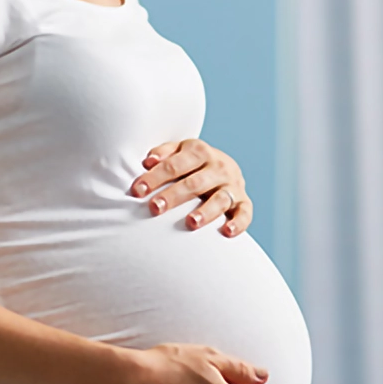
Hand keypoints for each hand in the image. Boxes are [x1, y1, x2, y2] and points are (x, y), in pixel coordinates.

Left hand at [129, 139, 252, 236]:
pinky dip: (238, 223)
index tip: (137, 191)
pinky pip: (245, 213)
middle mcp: (219, 167)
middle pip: (195, 182)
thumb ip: (163, 153)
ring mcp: (233, 185)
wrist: (223, 167)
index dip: (155, 177)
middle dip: (174, 195)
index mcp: (199, 151)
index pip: (175, 164)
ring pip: (220, 199)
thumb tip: (147, 162)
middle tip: (155, 208)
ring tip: (190, 223)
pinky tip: (226, 232)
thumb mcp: (178, 151)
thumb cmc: (191, 164)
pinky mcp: (244, 202)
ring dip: (206, 211)